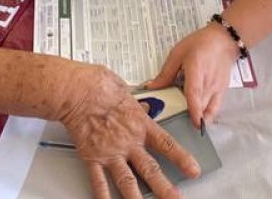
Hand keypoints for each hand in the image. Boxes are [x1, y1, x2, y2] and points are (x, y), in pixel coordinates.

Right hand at [60, 64, 200, 198]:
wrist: (77, 90)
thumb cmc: (98, 85)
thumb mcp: (126, 90)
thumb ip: (137, 104)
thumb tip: (143, 105)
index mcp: (140, 124)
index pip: (167, 145)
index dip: (182, 159)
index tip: (194, 170)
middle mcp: (128, 142)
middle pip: (151, 170)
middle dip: (166, 189)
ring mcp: (110, 152)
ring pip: (128, 182)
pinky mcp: (92, 157)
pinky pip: (99, 182)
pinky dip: (103, 197)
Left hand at [147, 25, 237, 126]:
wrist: (223, 40)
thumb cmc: (199, 44)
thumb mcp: (178, 53)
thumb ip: (165, 73)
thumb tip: (151, 87)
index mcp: (196, 70)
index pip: (194, 93)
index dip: (193, 109)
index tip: (193, 123)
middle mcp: (209, 82)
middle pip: (201, 106)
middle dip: (191, 116)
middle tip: (177, 119)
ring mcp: (217, 88)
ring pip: (209, 110)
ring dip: (200, 118)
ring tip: (188, 121)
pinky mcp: (222, 91)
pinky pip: (216, 108)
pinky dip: (208, 115)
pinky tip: (199, 118)